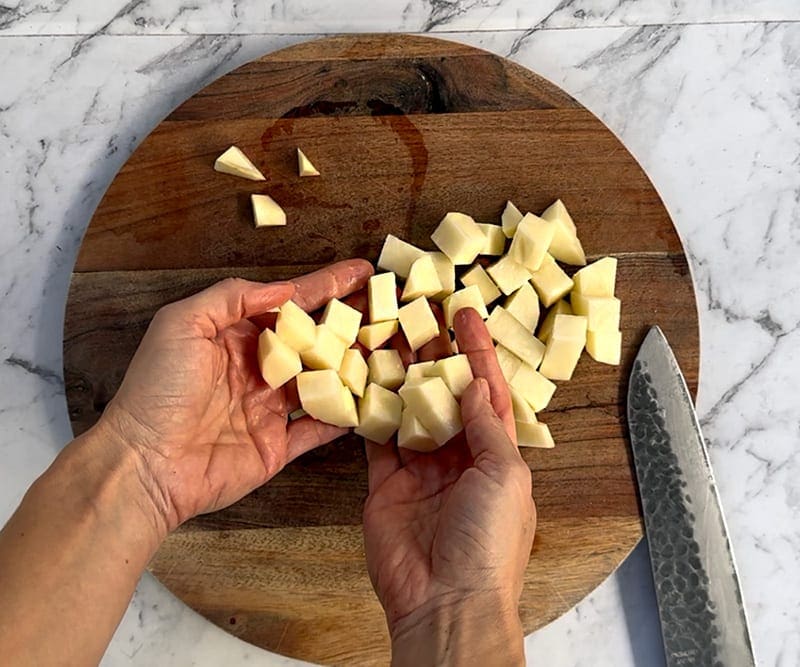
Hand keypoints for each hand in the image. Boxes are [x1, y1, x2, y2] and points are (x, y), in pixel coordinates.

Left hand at [101, 259, 372, 532]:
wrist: (147, 463)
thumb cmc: (158, 389)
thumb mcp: (183, 323)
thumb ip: (232, 298)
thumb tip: (282, 289)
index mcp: (235, 336)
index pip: (290, 304)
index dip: (327, 285)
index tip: (361, 271)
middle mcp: (256, 369)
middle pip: (313, 339)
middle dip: (348, 321)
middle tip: (386, 307)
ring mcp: (269, 408)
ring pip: (321, 381)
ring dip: (352, 365)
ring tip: (388, 348)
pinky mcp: (278, 445)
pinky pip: (318, 429)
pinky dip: (343, 417)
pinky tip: (371, 400)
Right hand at [362, 308, 535, 664]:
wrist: (446, 601)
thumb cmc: (488, 542)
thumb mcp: (505, 475)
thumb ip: (487, 427)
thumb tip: (475, 386)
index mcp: (497, 454)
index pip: (488, 390)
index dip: (478, 351)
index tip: (466, 315)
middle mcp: (460, 457)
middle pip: (445, 394)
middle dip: (434, 356)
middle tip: (419, 317)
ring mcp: (422, 470)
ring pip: (410, 410)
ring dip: (400, 376)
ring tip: (389, 336)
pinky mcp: (387, 484)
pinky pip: (378, 440)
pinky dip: (372, 411)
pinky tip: (365, 379)